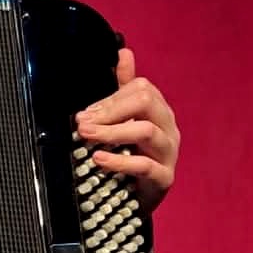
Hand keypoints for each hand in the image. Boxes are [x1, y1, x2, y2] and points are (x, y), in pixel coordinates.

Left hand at [75, 48, 179, 213]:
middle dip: (110, 109)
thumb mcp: (127, 121)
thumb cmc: (133, 157)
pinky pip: (145, 165)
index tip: (85, 112)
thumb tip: (123, 51)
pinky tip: (99, 158)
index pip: (141, 88)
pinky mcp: (164, 178)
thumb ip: (123, 89)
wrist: (137, 200)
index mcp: (158, 111)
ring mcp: (169, 152)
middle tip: (83, 122)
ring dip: (111, 132)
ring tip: (87, 136)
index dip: (111, 97)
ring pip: (146, 131)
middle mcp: (167, 127)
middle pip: (147, 102)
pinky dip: (119, 161)